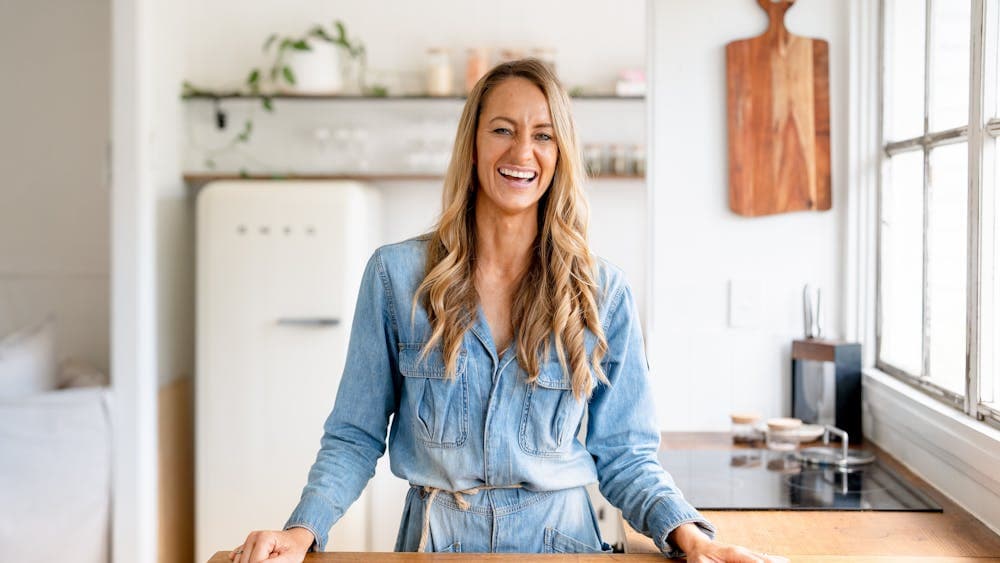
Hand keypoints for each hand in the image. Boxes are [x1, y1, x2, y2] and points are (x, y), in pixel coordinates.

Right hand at [229, 527, 314, 562]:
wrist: (295, 540)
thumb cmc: (294, 549)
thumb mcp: (289, 559)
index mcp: (264, 537)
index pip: (255, 562)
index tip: (276, 557)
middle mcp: (253, 537)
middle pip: (246, 562)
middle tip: (273, 557)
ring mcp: (248, 541)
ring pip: (240, 562)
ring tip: (268, 557)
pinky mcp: (245, 546)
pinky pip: (237, 559)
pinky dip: (247, 561)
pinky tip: (260, 557)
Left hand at [669, 523, 787, 562]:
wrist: (699, 547)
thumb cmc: (699, 557)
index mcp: (735, 553)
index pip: (756, 561)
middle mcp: (745, 552)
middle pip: (766, 560)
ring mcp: (748, 554)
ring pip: (769, 559)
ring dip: (776, 562)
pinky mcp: (750, 558)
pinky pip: (766, 559)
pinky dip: (774, 561)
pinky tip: (784, 561)